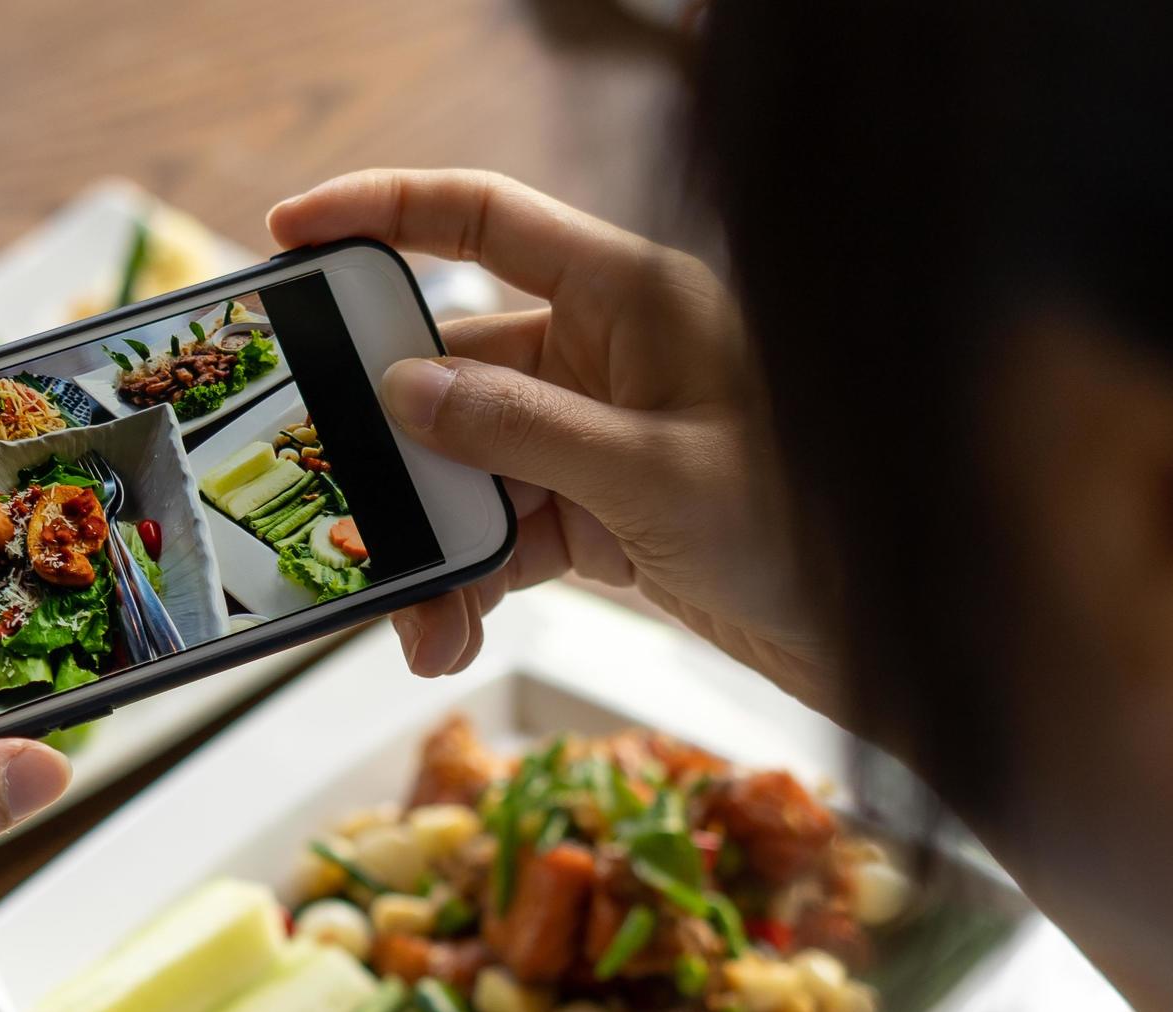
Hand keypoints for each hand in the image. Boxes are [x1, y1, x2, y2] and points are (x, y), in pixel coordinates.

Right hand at [268, 170, 834, 701]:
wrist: (878, 634)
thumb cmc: (810, 528)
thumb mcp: (654, 478)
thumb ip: (523, 430)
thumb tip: (406, 393)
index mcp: (632, 297)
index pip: (488, 220)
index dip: (384, 212)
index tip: (295, 234)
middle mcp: (607, 355)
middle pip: (456, 373)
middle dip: (394, 453)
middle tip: (339, 508)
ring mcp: (597, 436)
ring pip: (468, 471)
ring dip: (434, 546)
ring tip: (420, 625)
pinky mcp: (600, 514)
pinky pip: (503, 534)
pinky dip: (473, 584)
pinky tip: (453, 637)